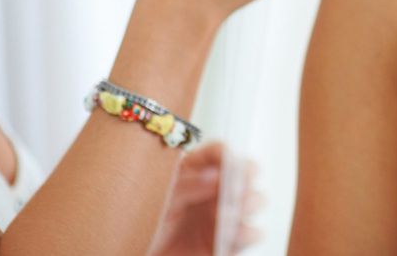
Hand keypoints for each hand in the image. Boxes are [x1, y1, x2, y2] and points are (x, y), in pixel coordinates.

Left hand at [148, 143, 263, 255]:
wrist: (139, 254)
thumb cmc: (145, 224)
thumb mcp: (161, 198)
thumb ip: (188, 185)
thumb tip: (215, 177)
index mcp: (195, 171)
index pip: (219, 151)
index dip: (226, 153)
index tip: (226, 161)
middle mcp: (215, 189)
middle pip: (246, 171)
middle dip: (247, 175)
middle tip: (236, 186)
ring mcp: (225, 214)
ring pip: (257, 199)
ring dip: (249, 202)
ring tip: (229, 212)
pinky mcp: (229, 240)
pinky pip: (253, 233)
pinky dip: (247, 233)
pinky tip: (230, 234)